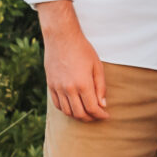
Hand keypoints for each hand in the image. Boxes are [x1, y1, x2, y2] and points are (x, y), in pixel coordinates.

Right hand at [39, 3, 106, 121]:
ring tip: (86, 113)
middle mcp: (69, 89)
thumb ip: (100, 87)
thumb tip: (103, 104)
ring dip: (78, 116)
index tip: (106, 116)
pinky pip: (57, 104)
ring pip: (67, 111)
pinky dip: (66, 110)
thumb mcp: (97, 66)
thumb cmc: (82, 50)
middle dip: (90, 118)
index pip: (92, 108)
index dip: (100, 115)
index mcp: (83, 84)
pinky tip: (73, 107)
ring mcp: (58, 88)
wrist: (61, 38)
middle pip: (80, 113)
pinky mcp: (50, 85)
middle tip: (97, 116)